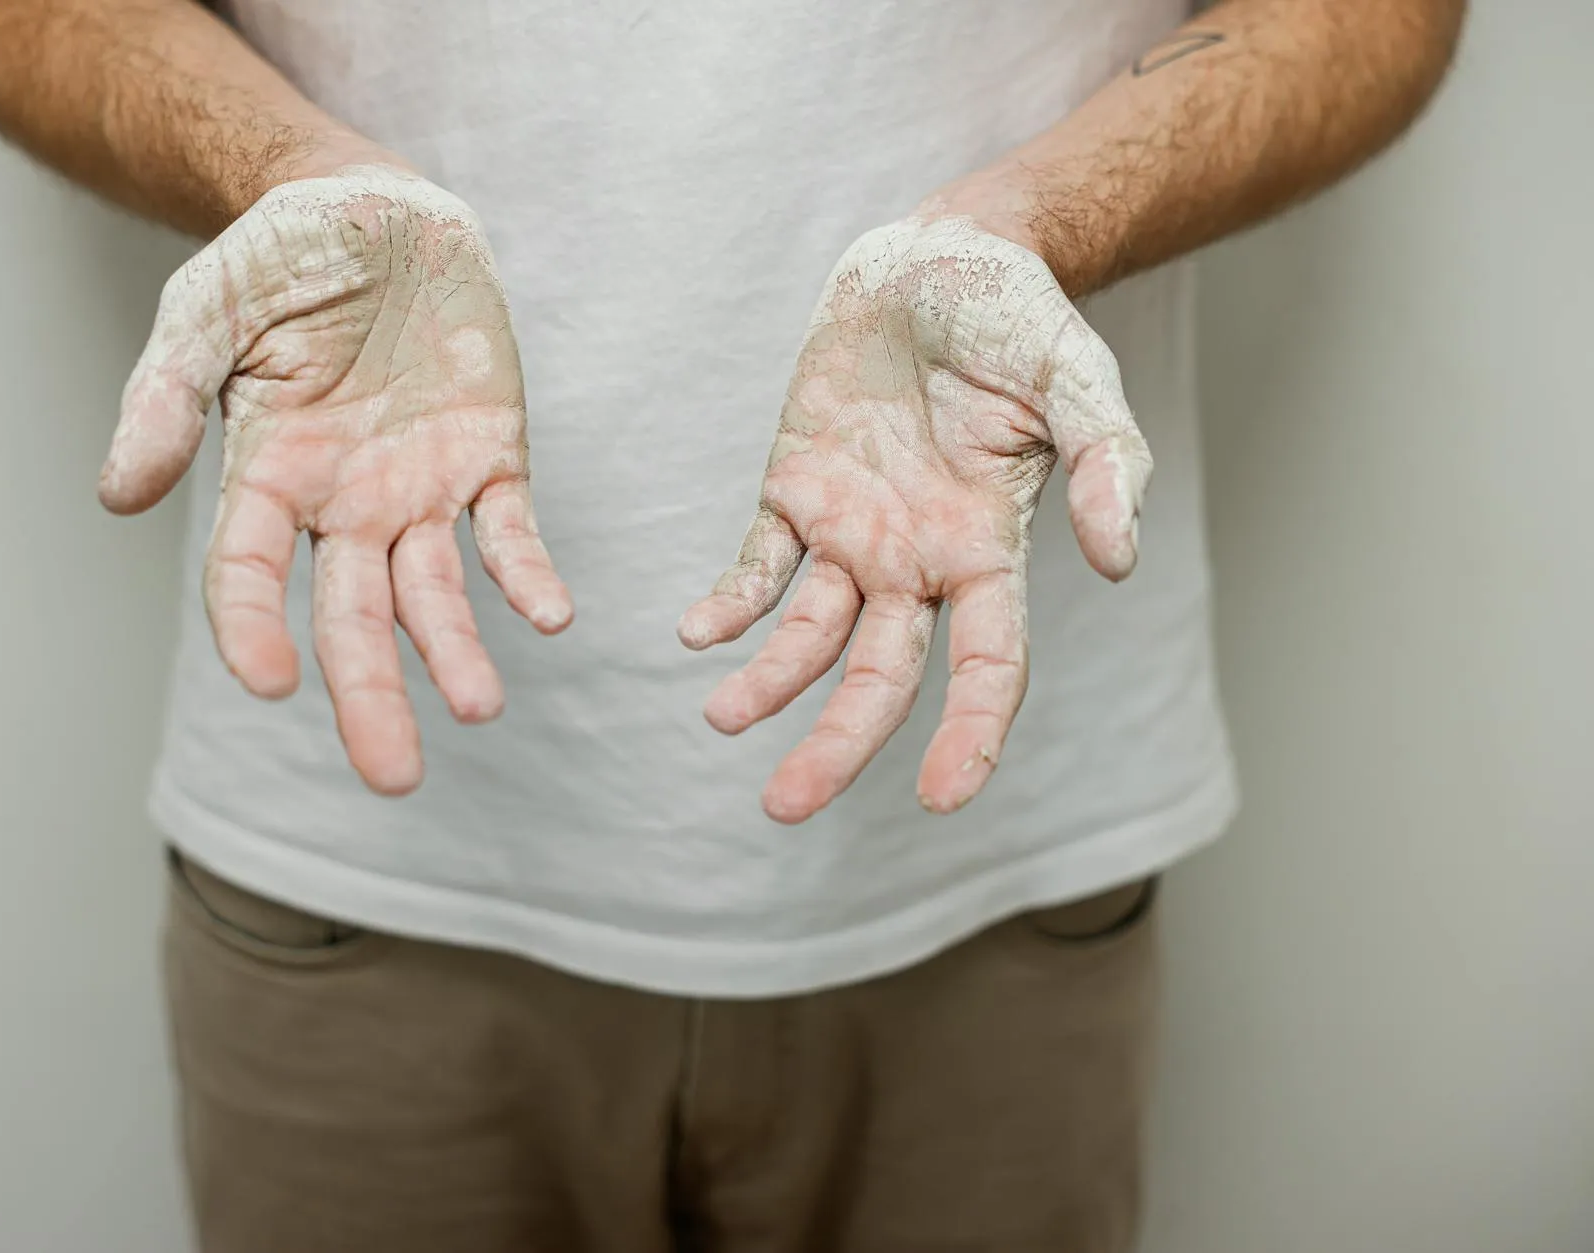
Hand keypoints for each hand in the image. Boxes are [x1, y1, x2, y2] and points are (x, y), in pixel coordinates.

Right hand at [100, 167, 571, 794]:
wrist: (376, 209)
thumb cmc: (280, 257)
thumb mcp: (208, 310)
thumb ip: (167, 397)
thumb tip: (115, 497)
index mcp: (267, 475)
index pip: (249, 574)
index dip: (253, 627)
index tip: (270, 681)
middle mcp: (342, 503)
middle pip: (352, 618)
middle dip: (370, 696)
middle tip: (392, 777)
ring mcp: (417, 489)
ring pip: (434, 595)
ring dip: (456, 653)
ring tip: (480, 709)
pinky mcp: (487, 459)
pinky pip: (510, 532)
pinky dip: (528, 574)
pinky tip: (550, 617)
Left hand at [679, 215, 1150, 822]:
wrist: (937, 258)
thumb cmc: (1018, 317)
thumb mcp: (1076, 379)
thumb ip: (1105, 462)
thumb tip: (1118, 562)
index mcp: (988, 550)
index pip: (988, 667)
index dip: (970, 737)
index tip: (940, 799)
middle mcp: (917, 560)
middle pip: (879, 678)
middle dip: (837, 744)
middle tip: (785, 807)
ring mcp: (852, 530)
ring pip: (808, 636)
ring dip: (767, 683)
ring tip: (721, 720)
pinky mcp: (795, 490)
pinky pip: (757, 565)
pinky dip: (728, 603)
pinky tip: (697, 635)